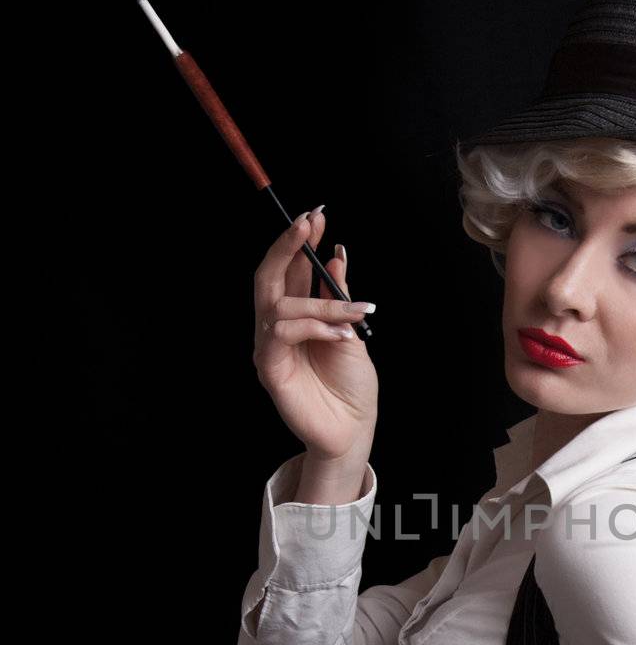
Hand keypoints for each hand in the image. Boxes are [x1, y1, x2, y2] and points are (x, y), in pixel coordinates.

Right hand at [253, 207, 378, 459]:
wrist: (353, 428)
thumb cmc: (351, 385)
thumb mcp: (351, 331)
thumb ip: (339, 297)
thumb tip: (335, 254)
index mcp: (297, 316)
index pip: (290, 270)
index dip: (298, 241)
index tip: (316, 215)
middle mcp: (277, 328)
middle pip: (268, 277)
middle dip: (287, 246)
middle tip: (308, 222)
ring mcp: (270, 348)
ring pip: (282, 305)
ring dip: (323, 302)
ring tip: (357, 312)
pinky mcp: (269, 368)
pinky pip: (283, 333)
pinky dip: (316, 327)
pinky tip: (343, 335)